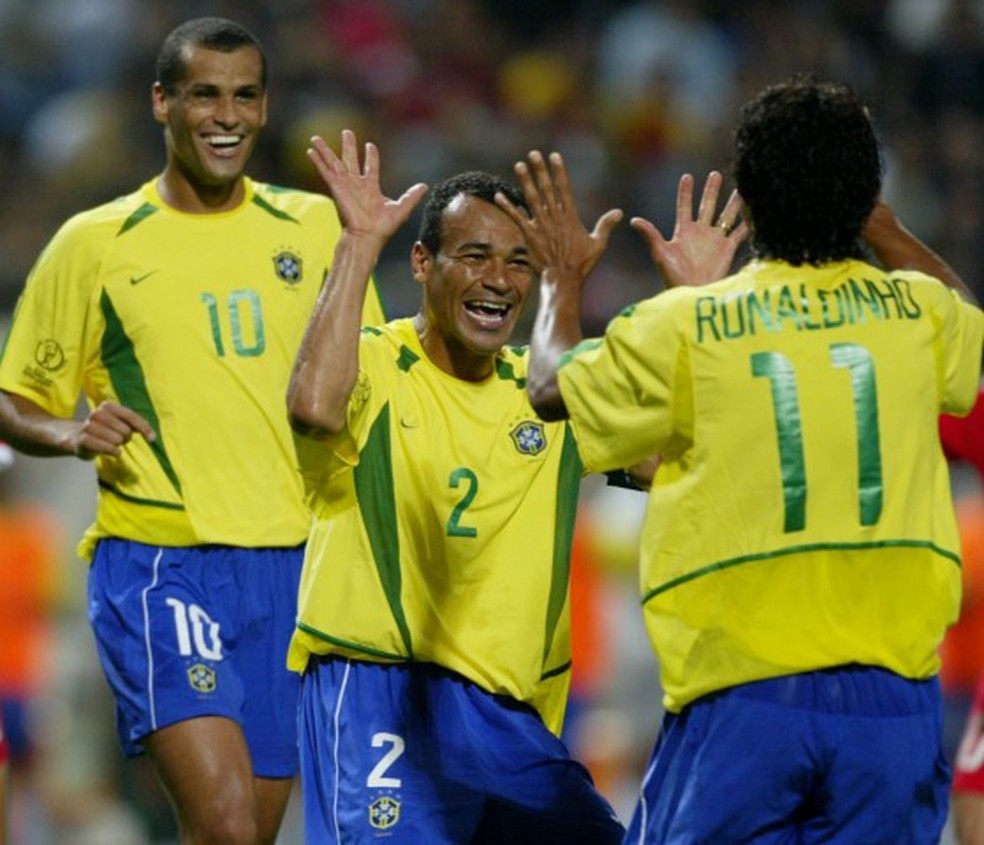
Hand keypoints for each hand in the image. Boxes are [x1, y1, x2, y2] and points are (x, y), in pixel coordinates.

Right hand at [75, 401, 155, 459]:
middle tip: (119, 439)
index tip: (152, 438)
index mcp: (107, 406)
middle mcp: (96, 414)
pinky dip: (114, 451)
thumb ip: (136, 425)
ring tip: (112, 444)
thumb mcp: (121, 423)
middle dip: (126, 437)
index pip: (130, 416)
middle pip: (125, 430)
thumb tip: (152, 436)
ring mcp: (88, 426)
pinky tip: (114, 452)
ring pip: (116, 440)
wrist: (79, 439)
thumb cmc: (106, 431)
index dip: (143, 427)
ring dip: (118, 445)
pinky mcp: (83, 440)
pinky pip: (107, 448)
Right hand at [307, 129, 427, 245]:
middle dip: (349, 146)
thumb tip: (425, 186)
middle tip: (346, 132)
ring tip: (316, 137)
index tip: (370, 146)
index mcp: (371, 186)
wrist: (367, 236)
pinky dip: (318, 161)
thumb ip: (411, 196)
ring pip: (334, 162)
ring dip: (326, 150)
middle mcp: (356, 184)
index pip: (371, 166)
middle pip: (351, 159)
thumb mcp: (401, 208)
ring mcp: (345, 185)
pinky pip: (325, 171)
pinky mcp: (336, 188)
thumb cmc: (383, 227)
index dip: (371, 155)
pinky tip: (310, 151)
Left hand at [497, 150, 622, 287]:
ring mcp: (541, 226)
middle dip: (540, 170)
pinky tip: (498, 195)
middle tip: (533, 154)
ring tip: (519, 165)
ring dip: (525, 181)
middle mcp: (555, 218)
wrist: (563, 280)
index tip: (554, 156)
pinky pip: (517, 218)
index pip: (564, 188)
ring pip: (531, 199)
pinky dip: (508, 206)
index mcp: (570, 217)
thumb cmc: (581, 264)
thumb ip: (606, 225)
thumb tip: (619, 212)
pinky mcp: (529, 236)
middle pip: (546, 189)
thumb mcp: (598, 244)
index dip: (559, 171)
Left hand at [631, 171, 746, 288]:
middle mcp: (700, 232)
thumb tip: (633, 220)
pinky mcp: (727, 249)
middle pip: (707, 206)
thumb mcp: (660, 253)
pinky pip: (739, 232)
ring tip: (741, 188)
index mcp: (684, 231)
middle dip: (711, 191)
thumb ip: (650, 235)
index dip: (685, 193)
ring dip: (732, 203)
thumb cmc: (673, 275)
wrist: (692, 291)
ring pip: (725, 216)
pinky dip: (747, 222)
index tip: (687, 177)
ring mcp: (714, 240)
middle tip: (715, 174)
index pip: (684, 206)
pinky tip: (755, 211)